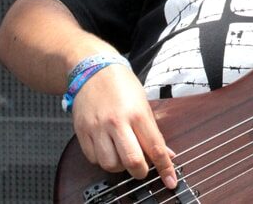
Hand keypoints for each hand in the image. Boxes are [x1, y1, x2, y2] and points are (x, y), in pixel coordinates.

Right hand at [71, 64, 177, 189]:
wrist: (93, 70)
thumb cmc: (122, 85)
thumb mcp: (144, 104)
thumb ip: (153, 131)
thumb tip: (167, 154)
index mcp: (137, 114)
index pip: (155, 148)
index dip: (165, 168)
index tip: (170, 181)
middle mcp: (117, 122)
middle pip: (132, 161)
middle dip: (141, 172)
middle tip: (143, 169)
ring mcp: (98, 128)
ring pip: (110, 164)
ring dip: (120, 166)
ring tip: (123, 155)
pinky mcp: (82, 132)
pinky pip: (93, 158)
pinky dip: (103, 160)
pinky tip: (108, 149)